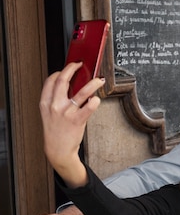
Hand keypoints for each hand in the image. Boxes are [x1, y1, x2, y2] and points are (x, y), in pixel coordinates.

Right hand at [39, 62, 103, 187]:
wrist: (58, 150)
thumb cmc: (56, 130)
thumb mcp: (50, 113)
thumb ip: (57, 99)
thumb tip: (74, 85)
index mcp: (45, 102)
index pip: (51, 80)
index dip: (60, 72)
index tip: (69, 68)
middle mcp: (54, 105)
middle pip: (63, 80)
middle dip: (72, 68)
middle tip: (80, 64)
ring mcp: (66, 113)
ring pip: (81, 92)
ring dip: (92, 83)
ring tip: (99, 79)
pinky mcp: (77, 120)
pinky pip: (89, 107)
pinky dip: (95, 101)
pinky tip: (97, 99)